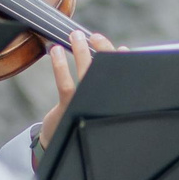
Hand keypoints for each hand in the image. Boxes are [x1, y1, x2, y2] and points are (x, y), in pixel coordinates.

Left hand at [32, 29, 118, 171]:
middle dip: (103, 48)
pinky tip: (55, 51)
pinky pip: (65, 82)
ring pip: (87, 72)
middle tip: (93, 36)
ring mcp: (86, 105)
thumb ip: (108, 76)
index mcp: (111, 99)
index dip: (120, 57)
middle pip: (107, 70)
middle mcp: (102, 102)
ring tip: (74, 35)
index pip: (121, 74)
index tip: (116, 46)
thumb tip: (123, 49)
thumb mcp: (97, 96)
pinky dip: (60, 64)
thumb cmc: (83, 114)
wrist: (64, 144)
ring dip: (81, 50)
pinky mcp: (69, 108)